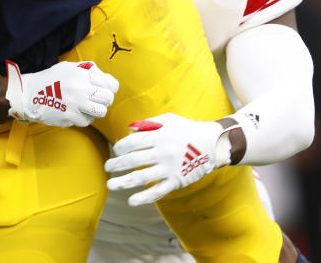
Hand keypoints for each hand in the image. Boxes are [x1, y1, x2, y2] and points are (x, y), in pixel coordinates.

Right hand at [4, 60, 118, 127]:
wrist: (29, 93)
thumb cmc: (50, 79)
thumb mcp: (68, 67)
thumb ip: (88, 70)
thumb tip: (108, 80)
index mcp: (82, 74)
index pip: (110, 84)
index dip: (109, 88)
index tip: (104, 90)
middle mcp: (80, 88)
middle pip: (108, 98)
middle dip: (104, 100)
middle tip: (96, 101)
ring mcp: (75, 103)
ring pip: (101, 112)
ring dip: (96, 111)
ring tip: (87, 108)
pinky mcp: (69, 117)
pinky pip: (87, 121)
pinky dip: (84, 118)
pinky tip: (76, 113)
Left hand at [105, 112, 235, 205]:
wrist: (213, 144)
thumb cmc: (188, 130)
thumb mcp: (170, 120)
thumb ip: (149, 123)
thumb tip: (130, 129)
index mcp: (159, 136)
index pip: (133, 142)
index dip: (120, 147)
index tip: (116, 150)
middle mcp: (162, 152)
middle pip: (133, 159)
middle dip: (117, 164)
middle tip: (107, 167)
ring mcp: (169, 168)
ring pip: (142, 176)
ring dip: (123, 182)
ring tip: (111, 185)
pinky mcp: (176, 181)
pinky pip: (158, 191)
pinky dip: (144, 197)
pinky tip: (131, 201)